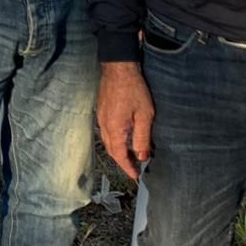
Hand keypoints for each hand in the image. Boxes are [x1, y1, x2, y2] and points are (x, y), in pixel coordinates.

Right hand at [98, 61, 154, 179]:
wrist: (119, 68)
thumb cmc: (134, 90)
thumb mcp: (144, 116)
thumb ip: (142, 138)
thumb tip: (142, 156)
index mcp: (115, 130)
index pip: (119, 156)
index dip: (127, 168)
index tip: (135, 176)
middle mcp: (104, 126)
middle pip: (112, 151)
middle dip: (122, 161)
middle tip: (134, 168)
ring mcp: (101, 118)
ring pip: (108, 142)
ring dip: (118, 151)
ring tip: (131, 155)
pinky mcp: (101, 111)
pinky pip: (107, 132)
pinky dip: (115, 140)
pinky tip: (123, 138)